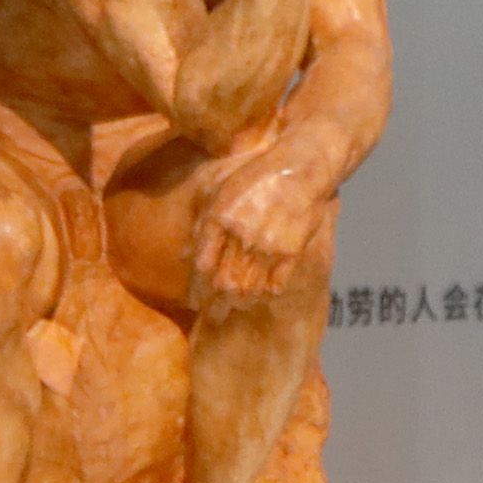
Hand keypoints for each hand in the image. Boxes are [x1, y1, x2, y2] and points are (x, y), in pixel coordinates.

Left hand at [193, 144, 334, 296]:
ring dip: (239, 302)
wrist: (299, 169)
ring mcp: (267, 246)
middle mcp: (241, 236)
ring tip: (234, 306)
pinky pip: (275, 286)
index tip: (194, 299)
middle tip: (212, 313)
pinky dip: (265, 294)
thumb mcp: (219, 189)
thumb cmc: (256, 176)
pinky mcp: (290, 252)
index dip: (195, 287)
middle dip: (215, 304)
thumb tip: (184, 256)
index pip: (202, 266)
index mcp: (220, 219)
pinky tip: (260, 295)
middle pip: (223, 283)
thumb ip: (201, 222)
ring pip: (248, 289)